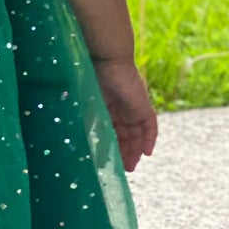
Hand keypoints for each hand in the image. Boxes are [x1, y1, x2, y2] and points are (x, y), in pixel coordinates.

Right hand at [91, 56, 157, 172]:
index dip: (114, 146)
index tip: (110, 162)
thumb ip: (87, 121)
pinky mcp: (143, 106)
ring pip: (138, 133)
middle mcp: (123, 108)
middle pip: (127, 135)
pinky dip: (149, 139)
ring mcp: (134, 107)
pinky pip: (150, 126)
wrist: (105, 59)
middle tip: (124, 169)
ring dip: (136, 150)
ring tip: (131, 166)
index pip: (114, 131)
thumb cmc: (90, 76)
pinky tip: (146, 153)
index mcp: (108, 106)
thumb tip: (78, 142)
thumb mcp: (87, 105)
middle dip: (126, 152)